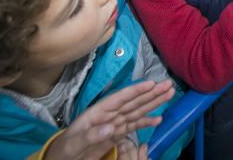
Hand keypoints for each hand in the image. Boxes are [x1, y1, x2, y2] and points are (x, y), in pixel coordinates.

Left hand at [45, 80, 173, 159]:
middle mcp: (108, 115)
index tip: (151, 83)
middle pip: (133, 102)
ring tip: (168, 94)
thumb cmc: (64, 150)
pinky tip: (158, 119)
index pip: (119, 99)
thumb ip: (90, 136)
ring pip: (137, 111)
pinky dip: (146, 122)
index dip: (136, 91)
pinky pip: (134, 126)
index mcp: (97, 113)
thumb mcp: (73, 145)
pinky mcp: (116, 135)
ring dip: (152, 103)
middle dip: (151, 93)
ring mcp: (114, 124)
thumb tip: (112, 127)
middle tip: (168, 84)